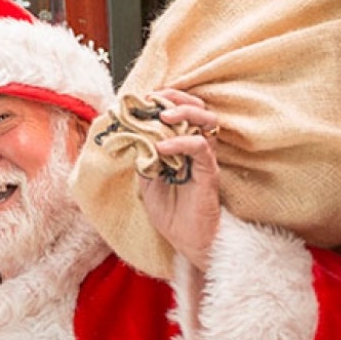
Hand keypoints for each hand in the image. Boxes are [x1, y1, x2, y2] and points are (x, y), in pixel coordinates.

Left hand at [137, 88, 221, 271]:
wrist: (187, 241)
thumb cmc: (172, 215)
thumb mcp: (147, 183)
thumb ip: (143, 160)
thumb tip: (130, 138)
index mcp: (184, 148)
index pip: (180, 113)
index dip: (165, 101)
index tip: (145, 98)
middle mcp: (197, 148)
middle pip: (198, 108)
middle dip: (176, 97)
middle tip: (156, 98)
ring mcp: (205, 158)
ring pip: (206, 120)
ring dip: (184, 111)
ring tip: (162, 116)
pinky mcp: (210, 170)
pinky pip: (200, 147)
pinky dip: (180, 142)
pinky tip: (161, 148)